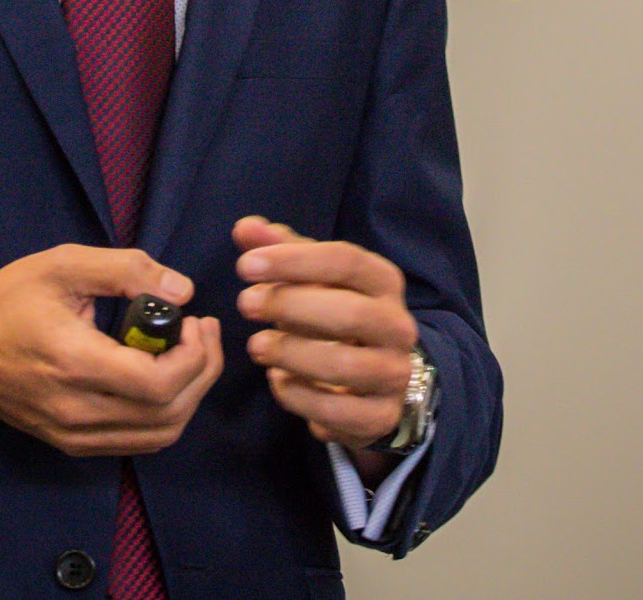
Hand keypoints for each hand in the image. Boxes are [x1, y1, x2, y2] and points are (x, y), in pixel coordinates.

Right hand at [0, 245, 223, 458]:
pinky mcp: (71, 444)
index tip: (195, 320)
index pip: (159, 384)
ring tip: (190, 353)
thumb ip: (126, 269)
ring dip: (189, 396)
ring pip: (158, 436)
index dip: (194, 355)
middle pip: (169, 415)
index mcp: (73, 363)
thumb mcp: (63, 264)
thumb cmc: (7, 301)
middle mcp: (75, 411)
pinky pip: (136, 441)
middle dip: (202, 372)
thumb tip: (182, 291)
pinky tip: (163, 377)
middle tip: (203, 332)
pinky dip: (164, 414)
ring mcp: (73, 435)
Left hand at [234, 216, 416, 477]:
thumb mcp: (313, 277)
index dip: (293, 261)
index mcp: (384, 282)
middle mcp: (398, 327)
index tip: (245, 265)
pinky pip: (338, 412)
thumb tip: (245, 227)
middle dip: (291, 306)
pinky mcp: (380, 416)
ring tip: (256, 346)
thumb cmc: (336, 314)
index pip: (346, 261)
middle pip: (351, 313)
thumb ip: (280, 250)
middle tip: (245, 304)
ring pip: (345, 366)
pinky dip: (300, 397)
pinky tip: (278, 381)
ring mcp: (393, 374)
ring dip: (291, 353)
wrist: (377, 377)